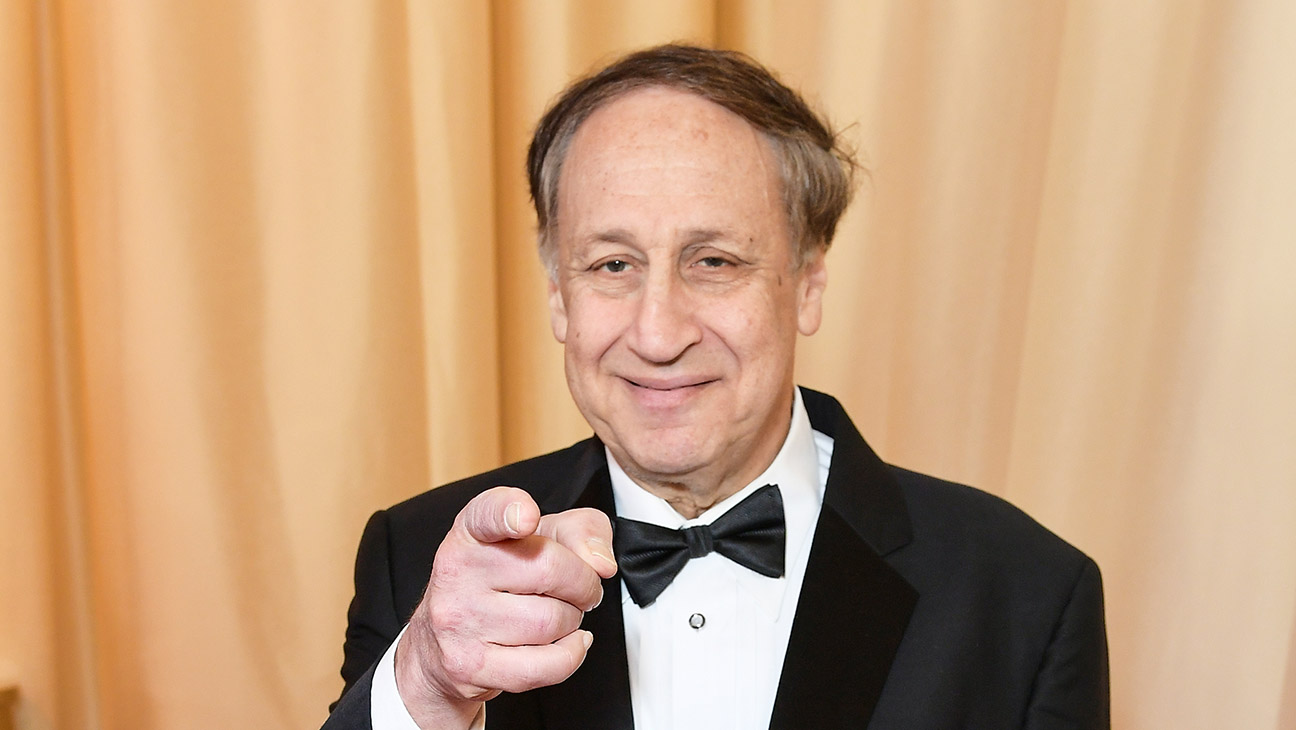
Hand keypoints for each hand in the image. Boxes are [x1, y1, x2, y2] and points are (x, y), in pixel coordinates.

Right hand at [394, 486, 617, 728]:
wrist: (443, 642)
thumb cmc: (502, 580)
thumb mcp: (542, 537)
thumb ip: (581, 530)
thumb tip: (600, 563)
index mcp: (472, 531)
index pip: (487, 513)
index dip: (510, 511)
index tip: (526, 517)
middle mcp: (457, 571)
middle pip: (550, 570)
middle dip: (583, 584)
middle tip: (581, 589)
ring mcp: (460, 620)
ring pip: (551, 622)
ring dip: (573, 621)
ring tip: (560, 615)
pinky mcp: (470, 665)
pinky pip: (544, 665)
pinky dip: (571, 655)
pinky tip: (568, 642)